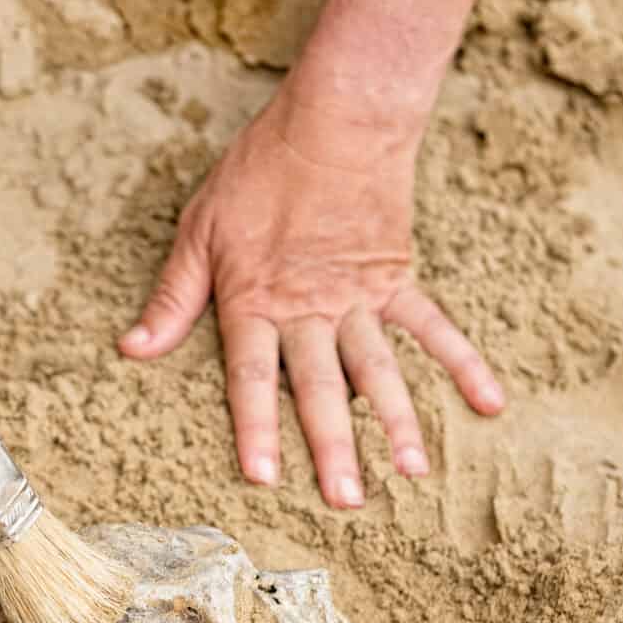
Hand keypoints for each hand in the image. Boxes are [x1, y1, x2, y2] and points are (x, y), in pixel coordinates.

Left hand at [118, 90, 503, 508]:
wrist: (335, 120)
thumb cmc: (258, 174)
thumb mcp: (199, 230)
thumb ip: (173, 297)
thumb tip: (133, 348)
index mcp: (255, 301)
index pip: (253, 377)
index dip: (256, 428)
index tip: (265, 478)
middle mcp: (310, 309)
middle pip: (322, 387)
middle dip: (334, 447)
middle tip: (348, 502)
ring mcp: (359, 297)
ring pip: (380, 369)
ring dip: (398, 422)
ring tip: (412, 473)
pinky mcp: (397, 279)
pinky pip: (434, 327)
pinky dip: (463, 363)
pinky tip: (489, 403)